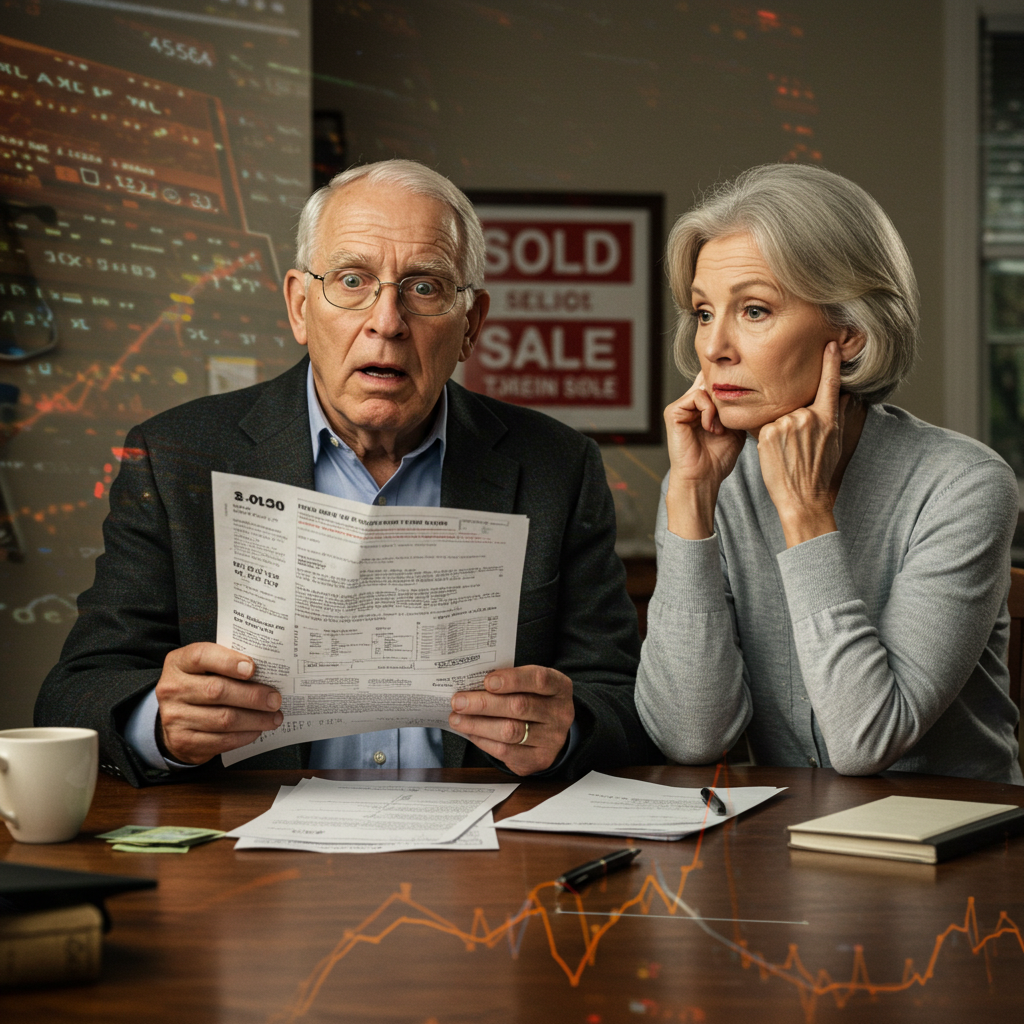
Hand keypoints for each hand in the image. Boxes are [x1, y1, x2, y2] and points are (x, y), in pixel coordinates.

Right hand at [155, 643, 282, 763]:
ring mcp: (175, 717)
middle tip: (275, 699)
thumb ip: (228, 664)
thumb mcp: (204, 668)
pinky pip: (221, 740)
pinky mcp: (183, 742)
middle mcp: (172, 689)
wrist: (174, 720)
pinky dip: (245, 735)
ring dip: (255, 719)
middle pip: (217, 690)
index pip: (201, 656)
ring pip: (223, 719)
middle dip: (252, 696)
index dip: (228, 661)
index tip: (253, 668)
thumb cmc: (199, 686)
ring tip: (274, 717)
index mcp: (178, 663)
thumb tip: (267, 671)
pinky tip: (257, 729)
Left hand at [448, 665, 573, 774]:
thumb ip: (510, 681)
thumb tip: (471, 683)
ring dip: (478, 724)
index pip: (539, 680)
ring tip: (456, 718)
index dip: (512, 679)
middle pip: (520, 707)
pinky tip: (469, 731)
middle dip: (484, 704)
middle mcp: (559, 713)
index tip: (487, 681)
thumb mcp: (531, 685)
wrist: (553, 732)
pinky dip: (483, 740)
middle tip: (458, 701)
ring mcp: (551, 739)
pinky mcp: (538, 759)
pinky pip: (506, 751)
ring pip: (510, 732)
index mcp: (559, 687)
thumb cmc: (535, 700)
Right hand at [664, 371, 745, 538]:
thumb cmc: (718, 459)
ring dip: (718, 407)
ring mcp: (681, 407)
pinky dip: (708, 411)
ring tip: (719, 429)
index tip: (746, 393)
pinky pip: (696, 397)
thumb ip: (737, 409)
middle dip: (726, 393)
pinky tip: (710, 428)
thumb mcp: (736, 428)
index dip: (730, 384)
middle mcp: (690, 404)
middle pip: (711, 380)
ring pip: (706, 387)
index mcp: (703, 406)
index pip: (715, 382)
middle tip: (732, 415)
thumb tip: (750, 391)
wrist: (702, 478)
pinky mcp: (673, 412)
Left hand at [756, 342, 849, 546]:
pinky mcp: (769, 431)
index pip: (830, 384)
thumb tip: (839, 397)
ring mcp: (788, 423)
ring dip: (778, 432)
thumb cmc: (817, 472)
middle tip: (797, 448)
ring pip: (778, 417)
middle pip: (796, 406)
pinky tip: (775, 454)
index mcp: (828, 418)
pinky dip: (766, 438)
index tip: (831, 344)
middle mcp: (809, 417)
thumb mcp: (833, 443)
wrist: (803, 497)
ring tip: (787, 454)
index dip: (831, 363)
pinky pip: (764, 427)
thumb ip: (832, 417)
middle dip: (793, 422)